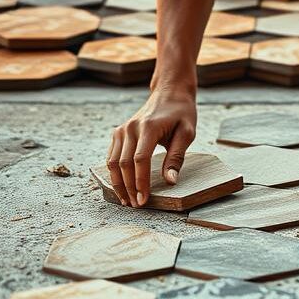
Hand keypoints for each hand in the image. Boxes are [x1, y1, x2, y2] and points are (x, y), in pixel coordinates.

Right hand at [106, 87, 196, 206]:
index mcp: (148, 127)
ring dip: (118, 183)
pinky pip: (111, 156)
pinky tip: (121, 186)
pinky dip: (114, 173)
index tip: (144, 199)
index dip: (140, 182)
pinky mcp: (118, 132)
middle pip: (123, 164)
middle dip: (128, 187)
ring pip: (112, 162)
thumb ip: (176, 157)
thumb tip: (170, 181)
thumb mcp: (187, 133)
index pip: (140, 160)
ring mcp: (122, 130)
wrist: (169, 92)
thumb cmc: (181, 113)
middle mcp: (130, 128)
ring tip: (126, 200)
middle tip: (136, 205)